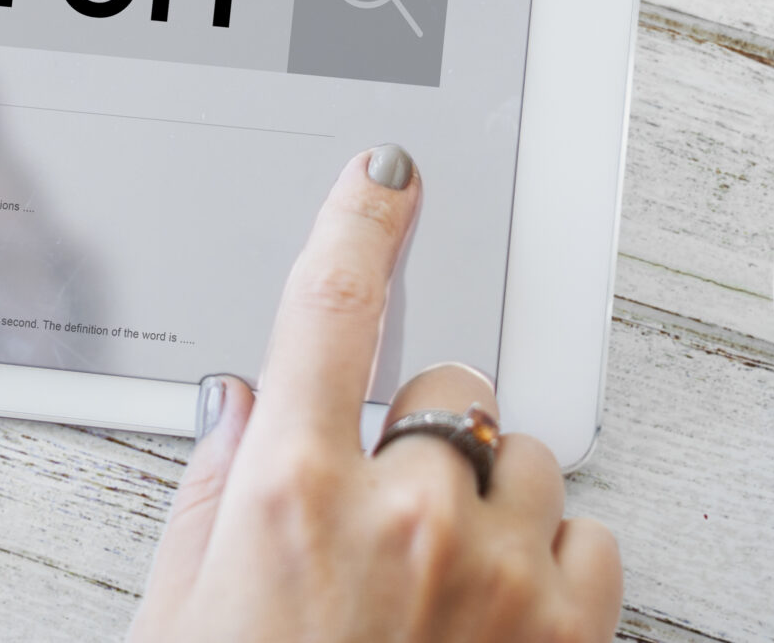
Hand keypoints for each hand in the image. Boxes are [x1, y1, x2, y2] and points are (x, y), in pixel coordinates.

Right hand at [132, 148, 621, 641]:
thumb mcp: (182, 611)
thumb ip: (214, 495)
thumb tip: (240, 408)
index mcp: (293, 494)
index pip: (331, 305)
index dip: (359, 222)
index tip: (384, 177)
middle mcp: (403, 518)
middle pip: (448, 385)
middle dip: (422, 428)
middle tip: (387, 513)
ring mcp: (494, 573)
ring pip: (524, 457)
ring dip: (492, 500)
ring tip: (442, 579)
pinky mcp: (568, 632)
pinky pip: (591, 536)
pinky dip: (554, 564)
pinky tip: (501, 610)